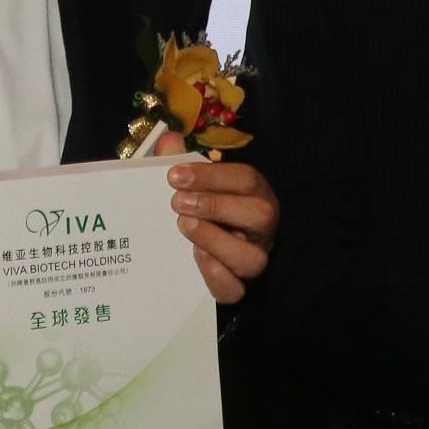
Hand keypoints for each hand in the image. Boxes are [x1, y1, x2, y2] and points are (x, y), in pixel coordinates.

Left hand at [151, 135, 277, 302]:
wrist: (196, 250)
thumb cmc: (197, 206)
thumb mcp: (189, 182)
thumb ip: (178, 160)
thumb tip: (167, 138)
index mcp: (254, 193)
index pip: (245, 179)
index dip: (211, 175)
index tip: (173, 175)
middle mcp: (260, 227)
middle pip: (261, 215)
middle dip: (217, 205)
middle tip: (177, 202)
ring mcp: (253, 258)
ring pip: (252, 257)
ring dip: (215, 240)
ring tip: (183, 226)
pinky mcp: (238, 287)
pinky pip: (235, 290)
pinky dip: (216, 276)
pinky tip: (194, 258)